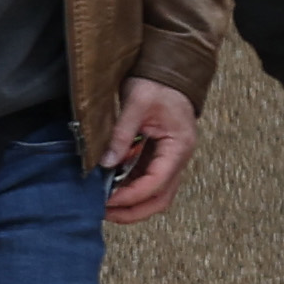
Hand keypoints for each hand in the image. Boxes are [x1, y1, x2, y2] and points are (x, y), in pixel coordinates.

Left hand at [99, 76, 203, 228]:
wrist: (168, 71)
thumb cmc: (157, 84)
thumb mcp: (136, 102)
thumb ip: (122, 133)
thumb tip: (106, 162)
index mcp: (179, 147)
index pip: (157, 183)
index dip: (132, 195)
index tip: (107, 200)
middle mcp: (178, 158)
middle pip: (160, 198)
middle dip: (133, 210)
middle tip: (105, 213)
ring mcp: (170, 159)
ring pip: (154, 192)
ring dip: (131, 201)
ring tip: (103, 203)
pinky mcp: (159, 155)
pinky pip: (146, 179)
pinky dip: (129, 186)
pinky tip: (109, 184)